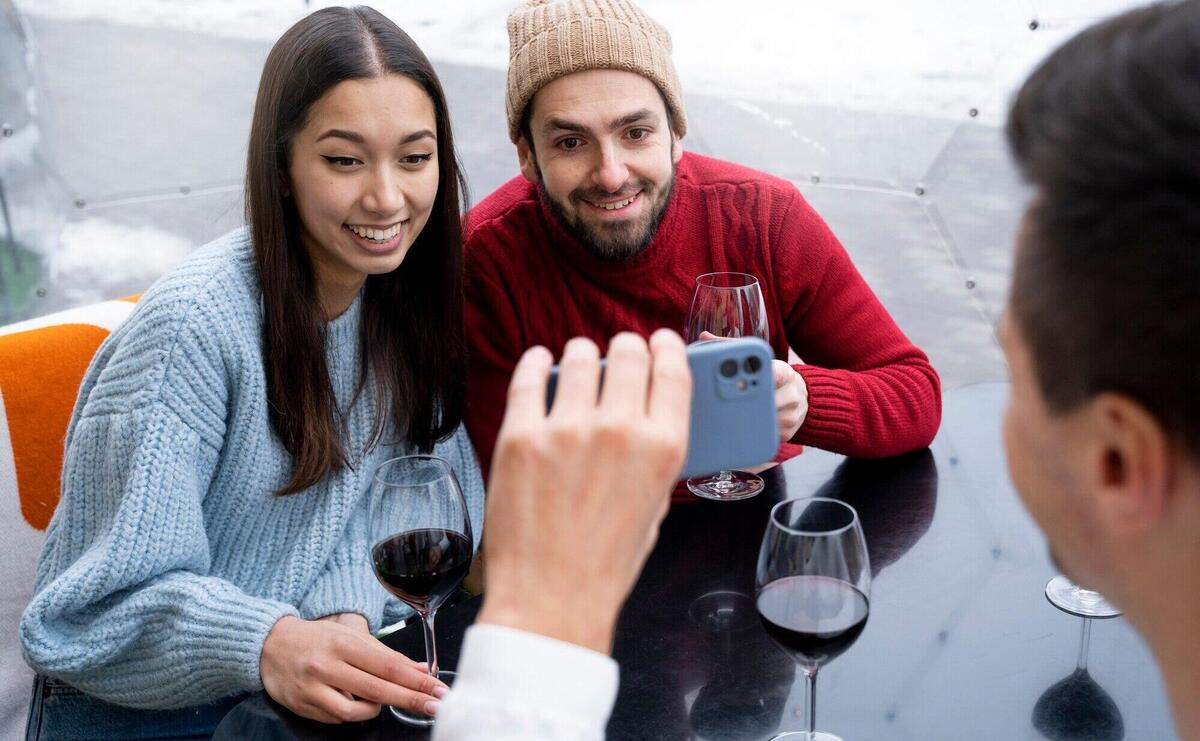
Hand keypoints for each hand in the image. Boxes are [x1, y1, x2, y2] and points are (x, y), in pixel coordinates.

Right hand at [261, 615, 447, 723]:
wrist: (269, 646)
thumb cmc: (316, 639)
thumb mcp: (350, 637)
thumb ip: (384, 654)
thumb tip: (419, 669)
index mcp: (343, 644)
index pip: (388, 665)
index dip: (417, 680)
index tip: (437, 688)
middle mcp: (328, 666)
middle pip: (378, 689)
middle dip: (411, 699)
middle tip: (436, 705)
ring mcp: (314, 689)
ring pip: (356, 711)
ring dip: (377, 708)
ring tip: (381, 700)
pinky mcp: (304, 706)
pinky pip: (338, 719)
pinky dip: (354, 713)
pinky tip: (356, 703)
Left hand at [478, 330, 691, 652]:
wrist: (551, 598)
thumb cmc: (606, 561)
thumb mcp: (655, 504)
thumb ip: (655, 452)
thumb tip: (648, 410)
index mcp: (663, 447)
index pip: (673, 370)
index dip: (666, 347)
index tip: (659, 340)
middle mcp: (619, 430)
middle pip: (628, 354)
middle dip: (626, 348)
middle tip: (619, 353)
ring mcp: (566, 430)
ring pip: (579, 357)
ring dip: (582, 354)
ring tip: (578, 362)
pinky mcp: (521, 436)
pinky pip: (530, 376)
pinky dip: (537, 362)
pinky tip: (540, 361)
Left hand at [697, 332, 807, 441]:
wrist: (801, 397)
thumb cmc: (772, 376)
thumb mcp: (759, 359)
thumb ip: (732, 347)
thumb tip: (704, 336)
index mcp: (785, 373)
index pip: (774, 373)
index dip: (758, 375)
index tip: (741, 379)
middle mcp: (791, 394)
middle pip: (765, 400)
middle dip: (744, 401)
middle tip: (722, 402)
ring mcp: (790, 416)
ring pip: (763, 420)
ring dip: (744, 418)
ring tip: (725, 415)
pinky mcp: (787, 433)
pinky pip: (765, 435)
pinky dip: (750, 432)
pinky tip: (736, 428)